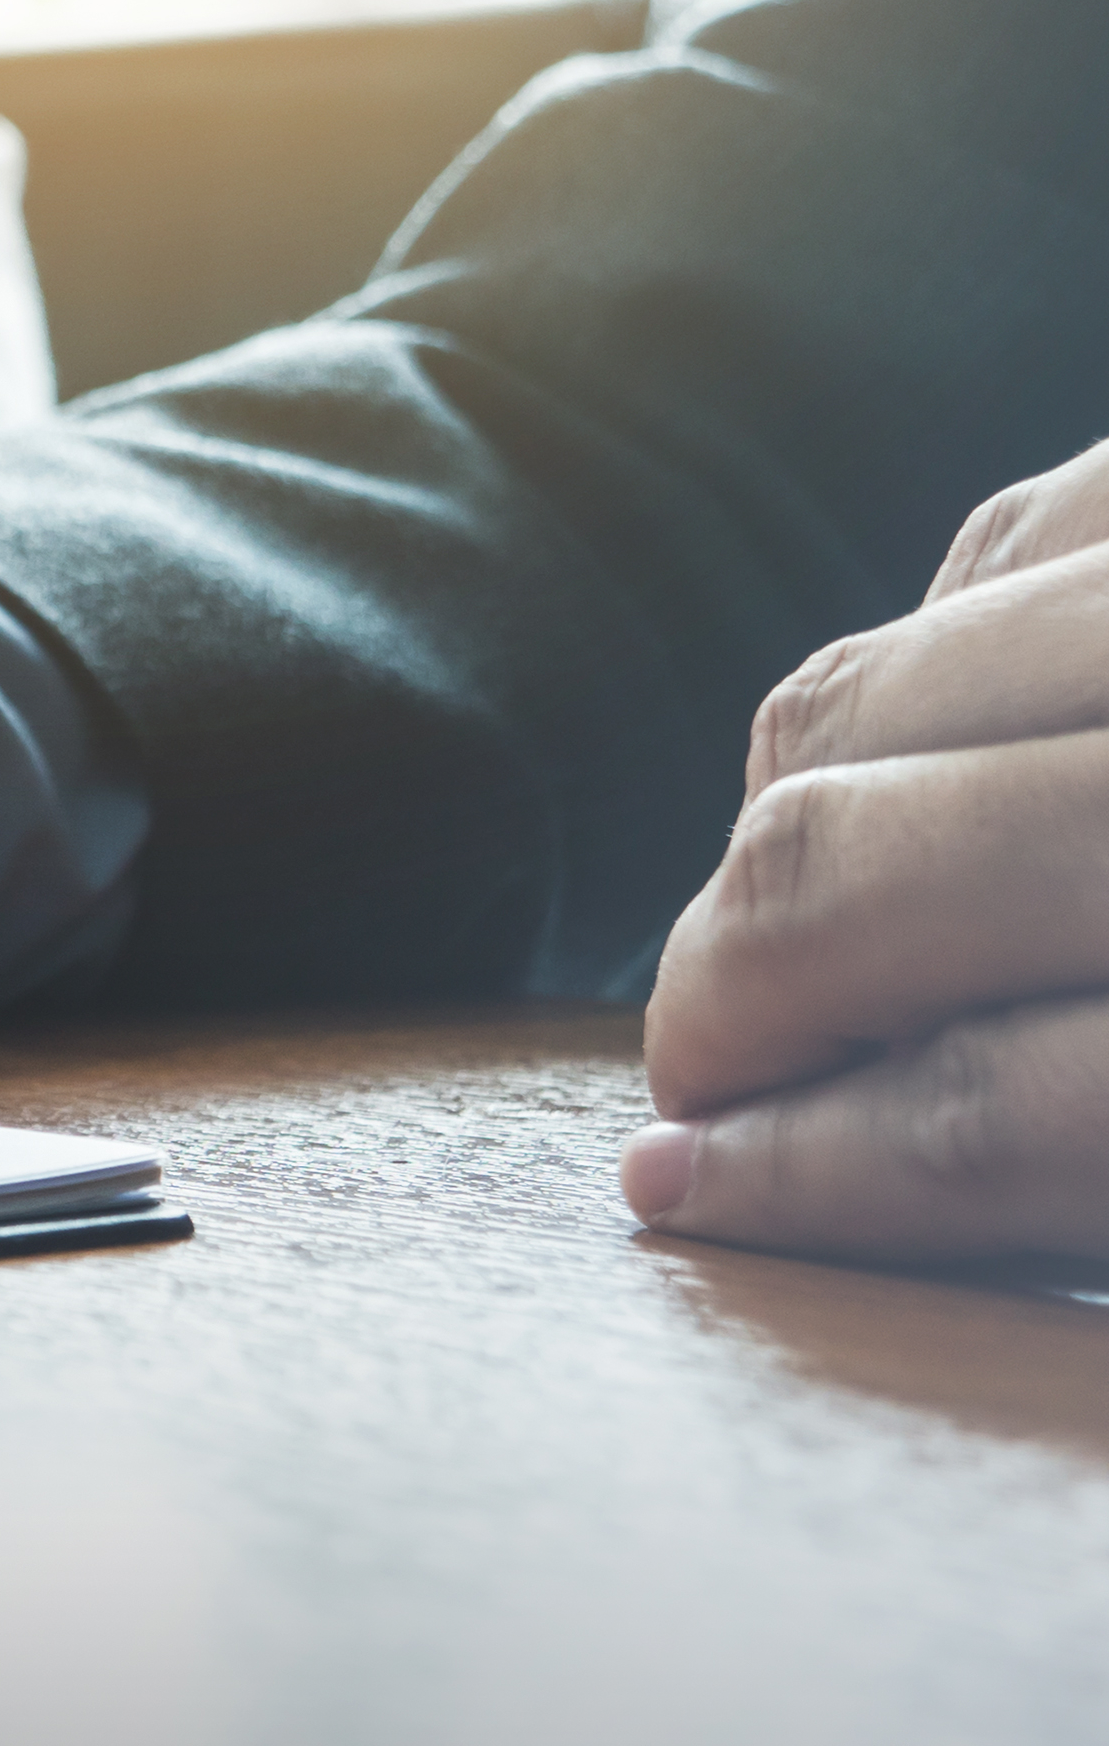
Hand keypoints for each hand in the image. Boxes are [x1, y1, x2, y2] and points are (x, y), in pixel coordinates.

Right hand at [626, 437, 1108, 1261]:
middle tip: (703, 1076)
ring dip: (792, 833)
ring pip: (858, 705)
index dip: (810, 1179)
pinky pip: (991, 549)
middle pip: (846, 877)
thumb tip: (718, 1178)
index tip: (690, 1196)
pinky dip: (928, 667)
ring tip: (813, 930)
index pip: (989, 1111)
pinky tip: (956, 758)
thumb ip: (1056, 1156)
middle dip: (727, 1000)